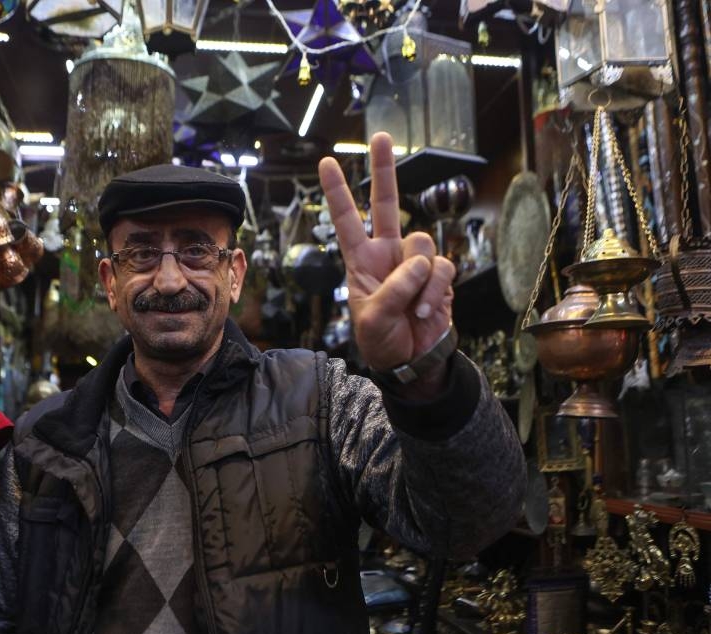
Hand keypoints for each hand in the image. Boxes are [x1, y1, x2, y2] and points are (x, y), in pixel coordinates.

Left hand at [318, 132, 455, 377]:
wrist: (413, 362)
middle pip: (387, 203)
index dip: (338, 193)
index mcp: (361, 261)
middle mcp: (387, 254)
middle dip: (384, 169)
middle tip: (380, 136)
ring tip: (411, 309)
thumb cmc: (383, 341)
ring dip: (418, 281)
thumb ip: (394, 289)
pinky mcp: (439, 275)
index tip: (326, 162)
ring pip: (420, 244)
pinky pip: (442, 267)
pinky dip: (435, 291)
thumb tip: (419, 263)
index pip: (347, 221)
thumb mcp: (373, 319)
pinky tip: (425, 311)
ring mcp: (414, 262)